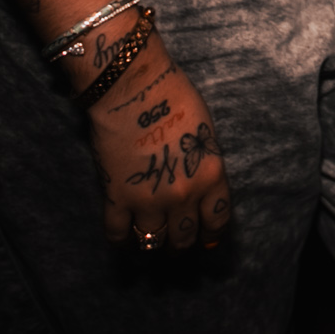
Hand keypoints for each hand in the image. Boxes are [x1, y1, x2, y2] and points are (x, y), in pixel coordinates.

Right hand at [83, 36, 231, 250]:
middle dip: (181, 243)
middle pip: (184, 237)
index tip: (207, 241)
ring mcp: (148, 200)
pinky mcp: (116, 199)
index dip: (211, 234)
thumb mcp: (205, 132)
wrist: (134, 88)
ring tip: (148, 242)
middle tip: (176, 243)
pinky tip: (123, 238)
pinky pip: (118, 235)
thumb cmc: (174, 97)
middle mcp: (183, 194)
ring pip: (152, 243)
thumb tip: (198, 185)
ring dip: (152, 245)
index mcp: (211, 174)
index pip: (217, 219)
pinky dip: (120, 242)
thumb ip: (202, 163)